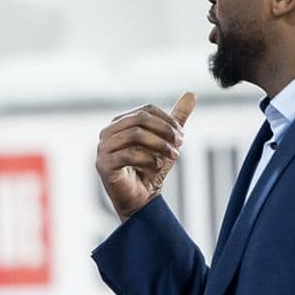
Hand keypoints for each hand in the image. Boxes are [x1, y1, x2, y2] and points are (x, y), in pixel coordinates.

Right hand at [95, 93, 196, 221]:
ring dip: (159, 145)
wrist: (140, 200)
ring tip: (174, 156)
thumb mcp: (166, 141)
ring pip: (135, 135)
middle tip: (180, 143)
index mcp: (120, 123)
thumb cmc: (150, 169)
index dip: (167, 120)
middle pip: (140, 119)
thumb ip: (176, 118)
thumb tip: (191, 94)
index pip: (146, 110)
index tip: (181, 135)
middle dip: (164, 130)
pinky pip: (127, 155)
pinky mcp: (103, 165)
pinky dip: (148, 159)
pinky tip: (158, 166)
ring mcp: (103, 148)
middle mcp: (108, 132)